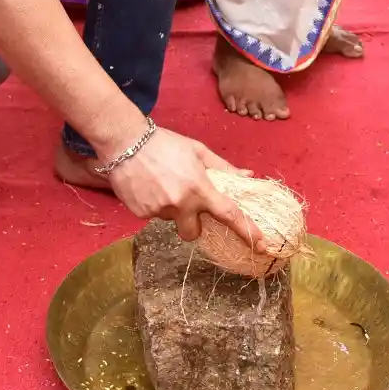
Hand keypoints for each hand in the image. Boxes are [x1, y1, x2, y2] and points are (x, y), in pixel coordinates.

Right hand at [107, 126, 265, 246]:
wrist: (125, 142)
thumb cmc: (164, 143)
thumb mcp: (197, 150)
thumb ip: (223, 168)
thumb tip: (248, 176)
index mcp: (199, 189)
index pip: (229, 214)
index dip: (249, 231)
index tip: (263, 247)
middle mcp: (180, 205)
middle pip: (194, 233)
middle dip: (193, 223)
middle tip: (185, 202)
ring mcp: (159, 212)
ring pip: (172, 221)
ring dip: (171, 209)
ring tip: (161, 185)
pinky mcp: (141, 214)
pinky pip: (153, 216)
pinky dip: (153, 205)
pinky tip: (147, 187)